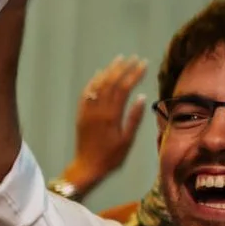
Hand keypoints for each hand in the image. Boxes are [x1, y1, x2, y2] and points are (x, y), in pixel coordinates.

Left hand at [62, 56, 150, 193]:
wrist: (87, 167)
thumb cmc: (111, 157)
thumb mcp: (127, 140)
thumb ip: (134, 118)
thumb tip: (141, 97)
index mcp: (111, 116)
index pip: (124, 88)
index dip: (134, 74)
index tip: (144, 64)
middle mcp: (98, 110)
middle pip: (111, 83)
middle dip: (123, 68)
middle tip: (133, 58)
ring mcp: (87, 111)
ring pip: (98, 85)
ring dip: (109, 71)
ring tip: (119, 60)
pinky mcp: (81, 114)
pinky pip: (86, 93)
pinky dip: (94, 82)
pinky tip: (100, 74)